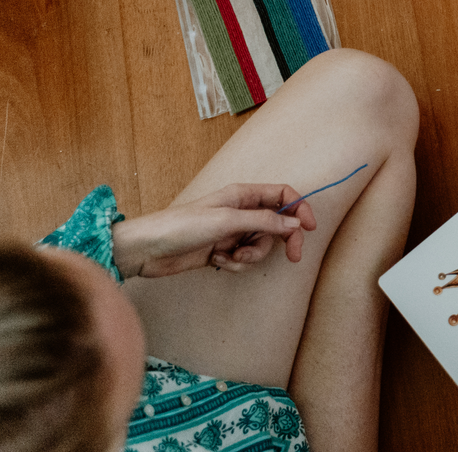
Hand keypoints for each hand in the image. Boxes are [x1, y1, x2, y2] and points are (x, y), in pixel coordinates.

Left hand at [110, 184, 316, 277]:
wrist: (148, 250)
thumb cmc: (182, 226)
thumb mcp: (227, 221)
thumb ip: (264, 221)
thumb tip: (295, 223)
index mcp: (243, 195)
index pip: (283, 195)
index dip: (300, 208)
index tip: (309, 228)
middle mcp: (241, 211)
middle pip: (278, 223)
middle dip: (283, 240)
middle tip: (294, 256)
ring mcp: (232, 232)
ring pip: (261, 245)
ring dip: (252, 255)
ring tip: (231, 256)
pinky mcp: (223, 251)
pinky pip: (244, 259)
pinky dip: (235, 263)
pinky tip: (217, 261)